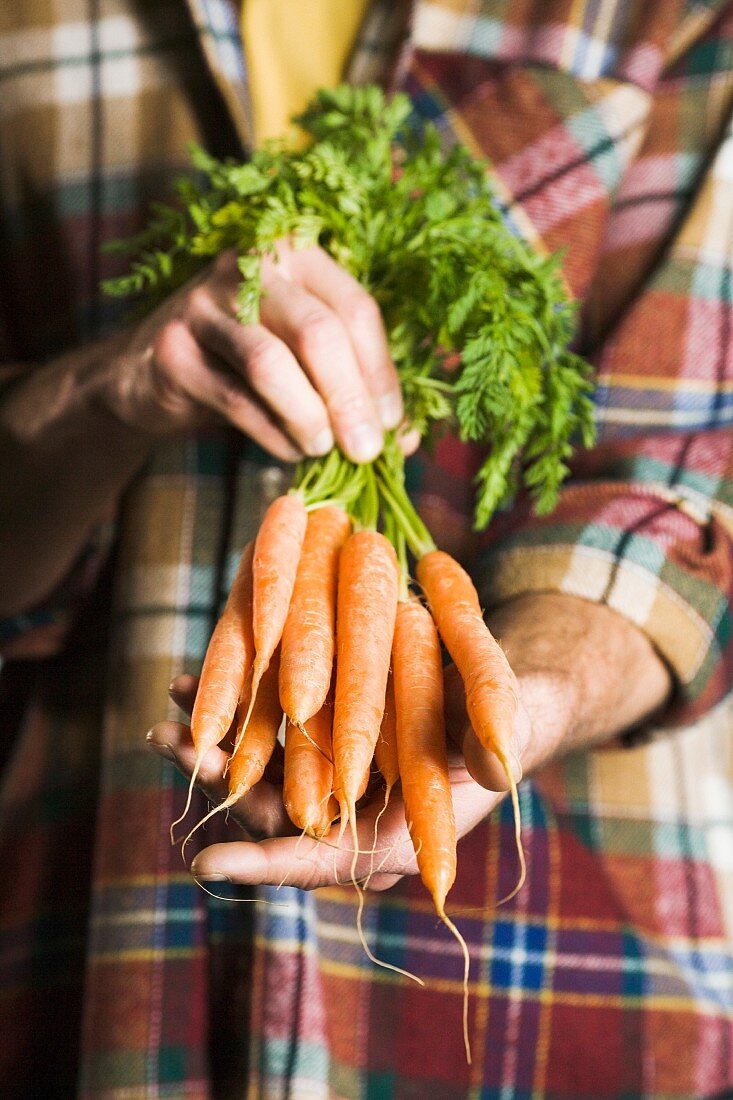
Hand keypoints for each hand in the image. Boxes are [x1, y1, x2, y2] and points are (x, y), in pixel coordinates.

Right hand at [108, 240, 413, 462]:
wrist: (152, 373)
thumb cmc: (247, 364)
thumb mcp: (305, 362)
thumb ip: (355, 388)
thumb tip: (404, 439)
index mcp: (297, 255)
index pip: (355, 309)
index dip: (381, 373)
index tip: (391, 425)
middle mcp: (249, 264)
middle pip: (319, 333)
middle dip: (350, 399)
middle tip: (365, 450)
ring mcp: (203, 302)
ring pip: (272, 364)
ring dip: (308, 417)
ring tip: (323, 449)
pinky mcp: (172, 348)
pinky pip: (234, 398)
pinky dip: (271, 434)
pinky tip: (289, 451)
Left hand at [146, 592, 670, 891]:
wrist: (496, 697)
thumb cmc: (506, 721)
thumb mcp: (507, 729)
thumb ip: (499, 750)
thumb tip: (497, 771)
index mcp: (394, 835)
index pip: (325, 862)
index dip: (268, 864)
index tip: (208, 863)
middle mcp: (350, 817)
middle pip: (273, 816)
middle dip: (220, 785)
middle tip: (170, 744)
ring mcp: (330, 780)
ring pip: (259, 778)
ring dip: (212, 749)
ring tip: (165, 717)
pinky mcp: (319, 742)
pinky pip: (267, 737)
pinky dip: (233, 713)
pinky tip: (195, 682)